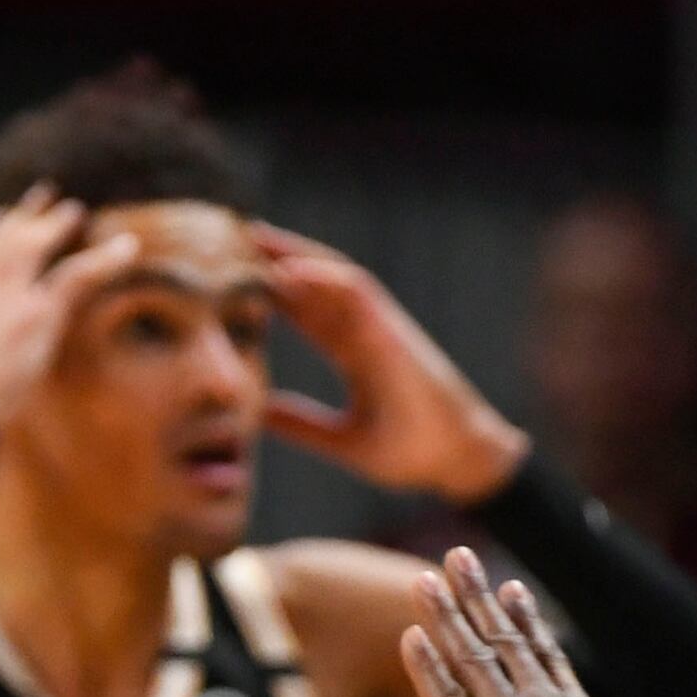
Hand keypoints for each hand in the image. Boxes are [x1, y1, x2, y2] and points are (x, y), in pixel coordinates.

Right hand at [0, 189, 142, 416]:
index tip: (1, 217)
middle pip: (4, 243)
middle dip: (25, 217)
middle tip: (45, 194)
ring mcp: (8, 298)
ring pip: (36, 248)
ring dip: (56, 227)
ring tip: (75, 211)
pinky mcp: (37, 312)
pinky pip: (76, 275)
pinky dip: (104, 260)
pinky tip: (127, 248)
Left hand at [256, 225, 528, 500]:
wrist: (460, 460)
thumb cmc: (413, 451)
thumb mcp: (345, 441)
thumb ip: (305, 425)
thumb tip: (261, 414)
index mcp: (358, 356)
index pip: (311, 315)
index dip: (278, 295)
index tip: (238, 280)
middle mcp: (369, 334)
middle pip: (318, 286)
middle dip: (280, 261)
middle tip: (236, 239)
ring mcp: (383, 329)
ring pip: (334, 276)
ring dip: (297, 253)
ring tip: (255, 236)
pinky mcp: (394, 332)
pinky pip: (358, 293)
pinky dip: (323, 276)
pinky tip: (289, 268)